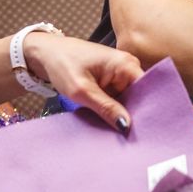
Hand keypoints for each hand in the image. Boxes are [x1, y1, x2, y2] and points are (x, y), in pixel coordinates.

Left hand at [23, 33, 142, 131]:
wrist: (45, 54)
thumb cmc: (62, 65)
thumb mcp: (82, 91)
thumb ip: (106, 108)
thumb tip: (127, 125)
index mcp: (126, 63)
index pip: (148, 89)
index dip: (148, 110)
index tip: (146, 131)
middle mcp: (127, 66)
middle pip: (140, 96)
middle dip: (134, 114)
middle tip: (131, 137)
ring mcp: (119, 73)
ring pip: (129, 99)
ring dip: (122, 113)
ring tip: (121, 133)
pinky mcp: (111, 80)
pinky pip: (119, 98)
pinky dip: (114, 109)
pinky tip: (112, 123)